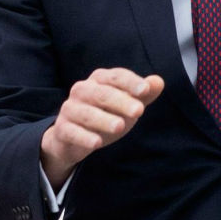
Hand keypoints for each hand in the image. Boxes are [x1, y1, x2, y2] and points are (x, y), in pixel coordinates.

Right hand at [41, 68, 163, 187]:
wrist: (72, 138)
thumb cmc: (104, 115)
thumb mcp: (126, 105)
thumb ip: (143, 94)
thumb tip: (158, 81)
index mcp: (99, 80)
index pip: (115, 76)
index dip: (130, 82)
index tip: (146, 90)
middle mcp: (82, 90)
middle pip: (101, 93)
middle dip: (120, 101)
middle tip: (138, 111)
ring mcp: (70, 109)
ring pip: (86, 113)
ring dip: (103, 119)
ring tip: (120, 127)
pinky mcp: (62, 129)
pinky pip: (71, 131)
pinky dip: (83, 137)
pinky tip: (96, 143)